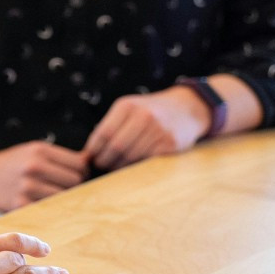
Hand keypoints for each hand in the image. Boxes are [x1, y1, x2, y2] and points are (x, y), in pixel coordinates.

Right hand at [0, 141, 87, 210]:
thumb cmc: (11, 163)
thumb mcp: (32, 150)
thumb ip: (59, 157)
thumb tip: (92, 163)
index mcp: (39, 150)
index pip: (81, 164)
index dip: (82, 172)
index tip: (74, 177)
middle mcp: (34, 166)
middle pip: (76, 181)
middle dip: (74, 186)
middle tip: (64, 189)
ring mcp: (27, 187)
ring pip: (65, 197)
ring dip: (63, 200)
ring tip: (52, 197)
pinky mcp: (20, 204)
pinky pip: (49, 210)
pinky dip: (49, 209)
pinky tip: (41, 205)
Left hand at [83, 87, 205, 170]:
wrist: (185, 108)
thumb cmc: (149, 112)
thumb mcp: (129, 109)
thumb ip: (110, 126)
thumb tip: (88, 153)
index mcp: (127, 106)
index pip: (103, 133)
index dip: (94, 149)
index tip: (89, 158)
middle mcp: (143, 116)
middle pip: (116, 147)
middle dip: (104, 160)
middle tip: (100, 166)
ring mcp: (158, 130)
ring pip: (131, 157)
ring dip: (119, 166)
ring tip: (114, 168)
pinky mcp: (170, 143)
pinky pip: (147, 161)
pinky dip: (136, 167)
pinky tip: (131, 167)